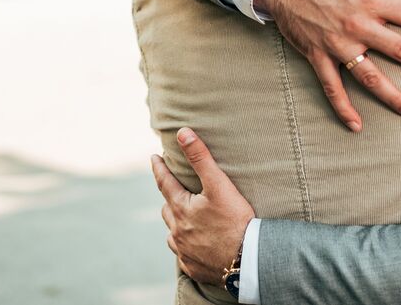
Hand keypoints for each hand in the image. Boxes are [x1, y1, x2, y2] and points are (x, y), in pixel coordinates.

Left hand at [151, 128, 254, 284]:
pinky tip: (194, 245)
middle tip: (174, 189)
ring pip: (172, 233)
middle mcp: (177, 231)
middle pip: (167, 209)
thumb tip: (182, 133)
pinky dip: (186, 246)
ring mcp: (184, 251)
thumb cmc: (235, 220)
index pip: (164, 182)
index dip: (158, 168)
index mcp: (181, 209)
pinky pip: (183, 255)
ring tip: (184, 219)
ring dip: (175, 224)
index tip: (154, 158)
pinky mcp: (193, 267)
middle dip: (169, 197)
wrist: (247, 260)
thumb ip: (200, 158)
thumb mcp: (219, 185)